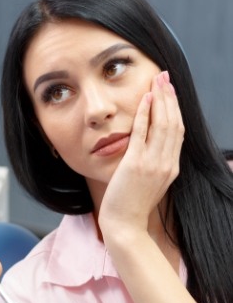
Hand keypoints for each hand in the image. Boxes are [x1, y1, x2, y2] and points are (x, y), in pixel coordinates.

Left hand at [99, 71, 184, 234]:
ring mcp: (153, 164)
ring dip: (160, 100)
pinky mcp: (136, 164)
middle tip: (165, 78)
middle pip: (174, 123)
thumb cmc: (133, 205)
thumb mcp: (151, 183)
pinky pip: (143, 133)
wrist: (124, 224)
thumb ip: (157, 165)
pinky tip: (144, 99)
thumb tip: (155, 150)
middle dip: (170, 98)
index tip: (170, 92)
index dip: (175, 109)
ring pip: (163, 125)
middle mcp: (167, 164)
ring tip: (157, 81)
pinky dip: (146, 114)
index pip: (178, 132)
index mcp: (172, 167)